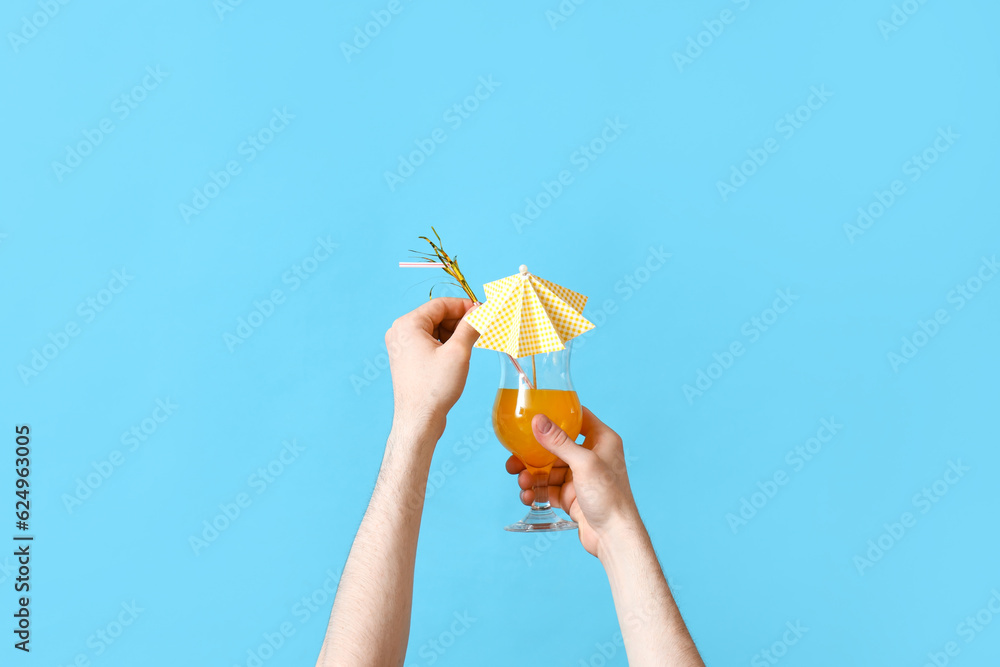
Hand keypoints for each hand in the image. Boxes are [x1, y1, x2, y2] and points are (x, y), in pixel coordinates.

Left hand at [384, 297, 479, 439]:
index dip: (464, 306)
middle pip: (436, 316)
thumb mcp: (458, 352)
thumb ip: (471, 326)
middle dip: (459, 321)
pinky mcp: (406, 360)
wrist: (418, 420)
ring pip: (433, 329)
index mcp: (408, 324)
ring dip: (453, 334)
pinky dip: (444, 344)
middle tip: (480, 329)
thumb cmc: (434, 388)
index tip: (482, 312)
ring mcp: (401, 347)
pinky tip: (457, 355)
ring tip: (469, 345)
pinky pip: (428, 343)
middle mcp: (400, 333)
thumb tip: (482, 311)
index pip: (440, 304)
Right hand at [505, 407, 640, 558]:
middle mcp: (591, 455)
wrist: (614, 537)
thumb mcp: (583, 463)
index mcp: (602, 440)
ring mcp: (580, 477)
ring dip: (532, 474)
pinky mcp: (571, 496)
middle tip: (515, 457)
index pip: (578, 418)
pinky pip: (548, 488)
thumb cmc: (609, 496)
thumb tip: (538, 420)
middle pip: (556, 446)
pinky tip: (527, 496)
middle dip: (534, 452)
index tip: (536, 413)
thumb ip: (559, 441)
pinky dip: (536, 491)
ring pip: (548, 469)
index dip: (558, 414)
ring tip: (522, 482)